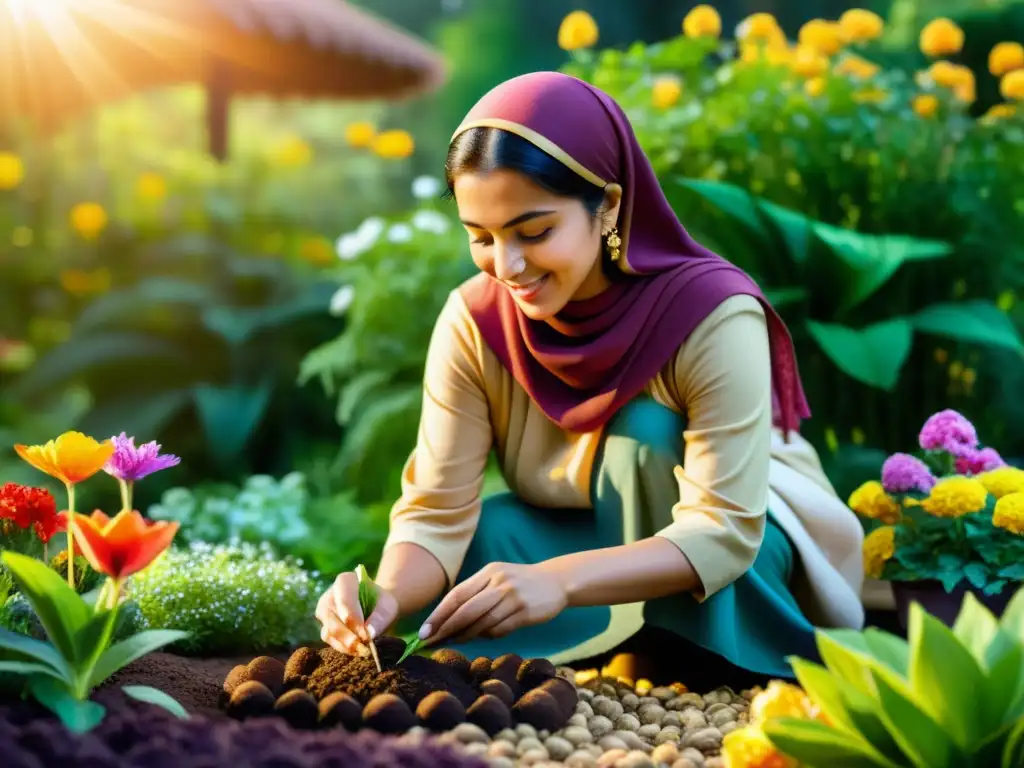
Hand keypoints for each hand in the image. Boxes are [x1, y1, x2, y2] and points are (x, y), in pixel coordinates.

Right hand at [315, 570, 398, 654]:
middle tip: (363, 647)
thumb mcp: (388, 606)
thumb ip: (381, 617)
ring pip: (328, 631)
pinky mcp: (325, 628)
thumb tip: (369, 634)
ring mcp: (324, 613)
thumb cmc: (381, 604)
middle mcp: (330, 595)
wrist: (376, 609)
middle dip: (347, 635)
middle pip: (332, 617)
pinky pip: (330, 641)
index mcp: (345, 581)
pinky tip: (357, 651)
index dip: (353, 617)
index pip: (344, 599)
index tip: (365, 634)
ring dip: (345, 644)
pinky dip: (344, 648)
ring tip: (363, 650)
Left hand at [420, 562, 567, 644]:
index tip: (424, 631)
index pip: (457, 595)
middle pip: (465, 610)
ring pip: (481, 622)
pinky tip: (484, 636)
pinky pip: (500, 629)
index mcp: (489, 572)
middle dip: (445, 628)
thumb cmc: (520, 583)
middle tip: (430, 642)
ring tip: (454, 641)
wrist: (557, 581)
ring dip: (465, 635)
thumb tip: (449, 620)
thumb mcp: (498, 578)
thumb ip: (477, 594)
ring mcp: (513, 597)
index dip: (438, 614)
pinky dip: (489, 635)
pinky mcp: (525, 612)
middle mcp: (499, 582)